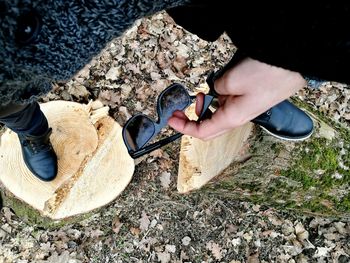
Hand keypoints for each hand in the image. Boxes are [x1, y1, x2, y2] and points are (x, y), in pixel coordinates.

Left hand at [168, 57, 306, 139]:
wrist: (294, 64)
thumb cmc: (266, 74)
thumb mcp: (231, 80)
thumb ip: (217, 87)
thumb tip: (216, 90)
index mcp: (232, 118)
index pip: (202, 132)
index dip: (184, 128)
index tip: (171, 119)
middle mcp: (237, 117)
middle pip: (209, 127)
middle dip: (191, 120)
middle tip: (180, 109)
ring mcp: (244, 108)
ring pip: (217, 114)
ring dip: (205, 107)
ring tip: (201, 93)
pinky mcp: (249, 99)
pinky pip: (227, 104)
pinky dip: (216, 98)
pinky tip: (217, 87)